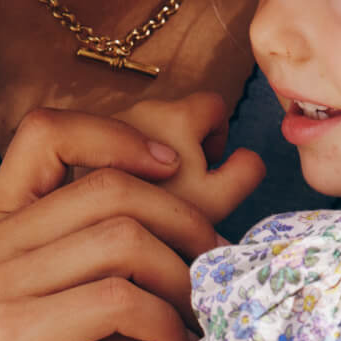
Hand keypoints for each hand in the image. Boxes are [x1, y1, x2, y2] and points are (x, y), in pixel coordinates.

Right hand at [0, 108, 225, 340]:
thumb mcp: (63, 306)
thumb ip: (103, 250)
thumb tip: (203, 187)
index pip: (49, 129)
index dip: (119, 134)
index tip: (176, 168)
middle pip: (109, 186)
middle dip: (184, 218)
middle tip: (221, 263)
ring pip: (121, 240)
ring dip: (183, 276)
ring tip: (205, 314)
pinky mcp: (14, 336)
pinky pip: (115, 300)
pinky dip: (164, 321)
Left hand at [114, 91, 265, 224]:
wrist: (103, 236)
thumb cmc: (161, 219)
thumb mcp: (218, 200)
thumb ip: (246, 172)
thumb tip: (247, 155)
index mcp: (176, 117)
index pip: (214, 105)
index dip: (219, 135)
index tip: (208, 167)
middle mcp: (142, 110)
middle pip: (181, 117)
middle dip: (188, 148)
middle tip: (181, 189)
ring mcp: (114, 126)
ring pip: (153, 131)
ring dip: (160, 156)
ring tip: (155, 194)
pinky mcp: (93, 141)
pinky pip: (126, 142)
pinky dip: (135, 162)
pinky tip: (130, 193)